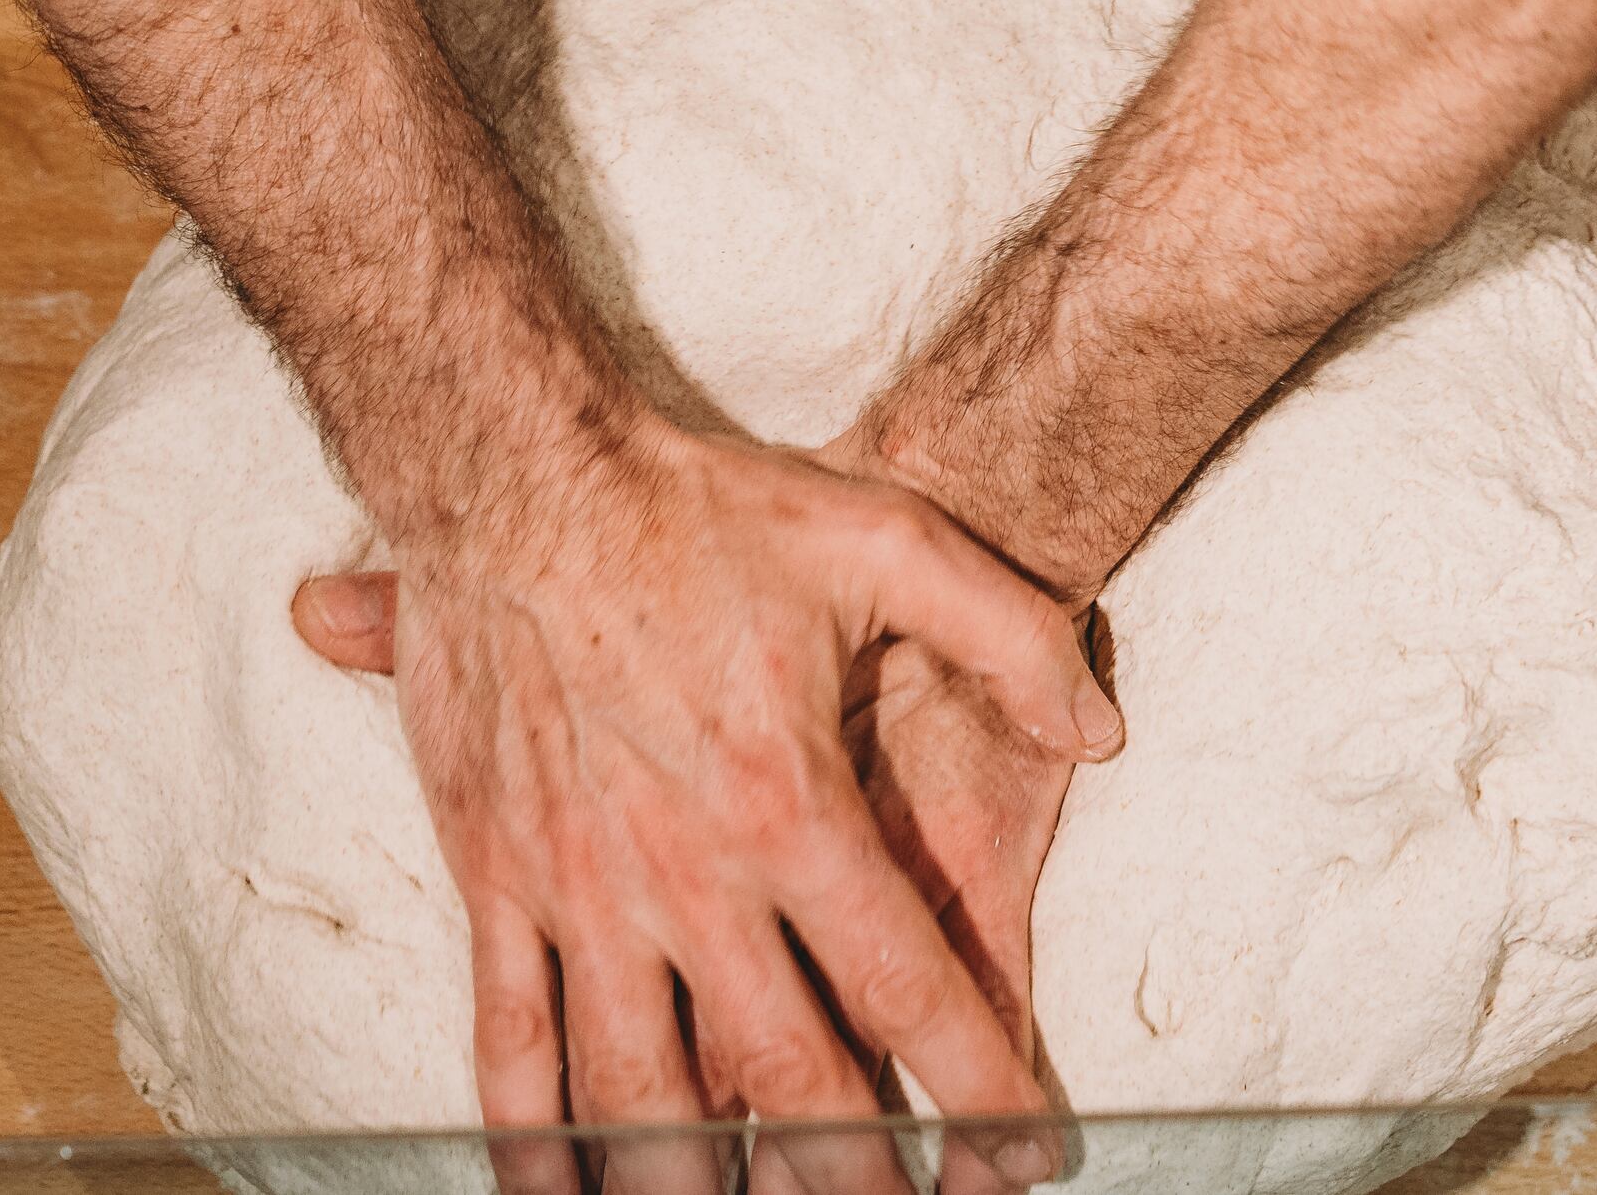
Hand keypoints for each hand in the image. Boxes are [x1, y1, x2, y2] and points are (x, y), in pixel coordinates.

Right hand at [287, 424, 1118, 1194]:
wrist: (517, 473)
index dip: (974, 1083)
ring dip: (696, 1188)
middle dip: (851, 1178)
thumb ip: (1012, 633)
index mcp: (792, 805)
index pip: (908, 984)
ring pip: (643, 1095)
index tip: (1022, 1152)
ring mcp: (580, 889)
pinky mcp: (495, 881)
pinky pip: (510, 1046)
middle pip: (787, 1076)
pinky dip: (534, 1147)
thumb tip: (1100, 734)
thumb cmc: (698, 504)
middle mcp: (688, 872)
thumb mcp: (887, 538)